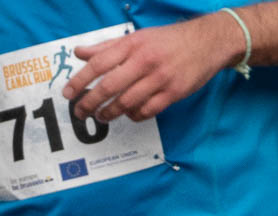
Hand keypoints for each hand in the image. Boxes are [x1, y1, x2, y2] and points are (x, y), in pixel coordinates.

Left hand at [62, 15, 237, 122]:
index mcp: (133, 45)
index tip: (68, 94)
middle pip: (109, 87)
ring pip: (126, 103)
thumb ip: (107, 47)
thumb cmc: (168, 41)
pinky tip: (128, 114)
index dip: (80, 81)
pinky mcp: (174, 93)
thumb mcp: (137, 37)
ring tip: (102, 116)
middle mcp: (145, 60)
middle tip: (80, 112)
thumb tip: (79, 53)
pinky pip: (146, 111)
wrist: (209, 41)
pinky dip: (133, 116)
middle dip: (90, 103)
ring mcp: (160, 78)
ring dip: (110, 113)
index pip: (99, 64)